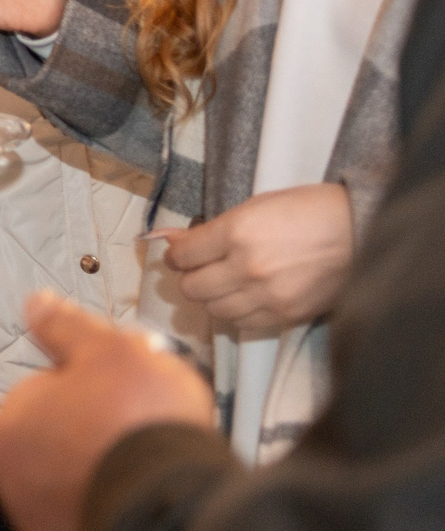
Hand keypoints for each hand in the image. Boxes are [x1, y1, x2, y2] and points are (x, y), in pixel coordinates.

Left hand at [0, 290, 216, 530]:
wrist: (176, 515)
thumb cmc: (139, 423)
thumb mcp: (109, 351)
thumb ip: (68, 327)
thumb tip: (34, 303)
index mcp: (10, 426)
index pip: (51, 391)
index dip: (97, 384)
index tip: (130, 390)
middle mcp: (14, 481)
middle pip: (66, 437)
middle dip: (102, 428)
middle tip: (147, 426)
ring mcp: (43, 524)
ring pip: (84, 478)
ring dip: (113, 468)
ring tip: (154, 462)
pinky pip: (100, 516)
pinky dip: (120, 505)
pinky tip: (148, 496)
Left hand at [159, 183, 353, 335]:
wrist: (357, 231)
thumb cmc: (306, 210)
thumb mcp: (253, 206)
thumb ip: (212, 229)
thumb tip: (173, 239)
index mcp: (236, 233)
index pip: (183, 255)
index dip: (176, 254)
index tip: (179, 254)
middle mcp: (246, 268)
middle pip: (192, 288)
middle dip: (190, 277)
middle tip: (199, 268)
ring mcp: (267, 295)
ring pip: (213, 309)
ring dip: (211, 297)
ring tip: (222, 283)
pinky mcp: (286, 315)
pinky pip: (242, 323)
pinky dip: (235, 312)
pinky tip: (243, 297)